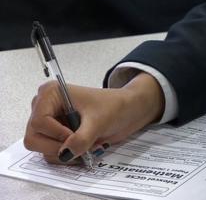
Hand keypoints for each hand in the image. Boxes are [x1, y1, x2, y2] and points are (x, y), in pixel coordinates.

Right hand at [24, 72, 163, 163]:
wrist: (129, 111)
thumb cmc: (115, 106)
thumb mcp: (98, 121)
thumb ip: (82, 138)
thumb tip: (65, 154)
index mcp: (50, 94)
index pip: (38, 122)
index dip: (57, 134)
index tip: (76, 136)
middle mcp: (45, 107)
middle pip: (34, 138)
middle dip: (58, 147)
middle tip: (82, 145)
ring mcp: (51, 122)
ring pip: (43, 149)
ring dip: (67, 152)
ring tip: (89, 144)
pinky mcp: (58, 134)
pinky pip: (54, 152)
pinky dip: (70, 154)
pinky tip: (87, 145)